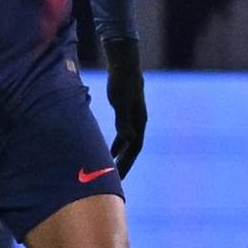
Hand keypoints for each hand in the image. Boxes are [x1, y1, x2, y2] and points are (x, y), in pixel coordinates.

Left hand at [103, 37, 146, 176]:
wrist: (125, 65)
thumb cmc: (122, 82)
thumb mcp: (121, 102)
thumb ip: (124, 121)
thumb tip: (129, 140)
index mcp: (139, 122)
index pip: (134, 148)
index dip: (127, 163)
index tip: (119, 178)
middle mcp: (138, 123)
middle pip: (133, 149)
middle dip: (125, 165)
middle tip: (117, 182)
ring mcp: (133, 119)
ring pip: (128, 143)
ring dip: (121, 157)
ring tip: (112, 171)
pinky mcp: (126, 114)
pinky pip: (122, 135)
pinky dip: (117, 145)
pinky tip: (109, 152)